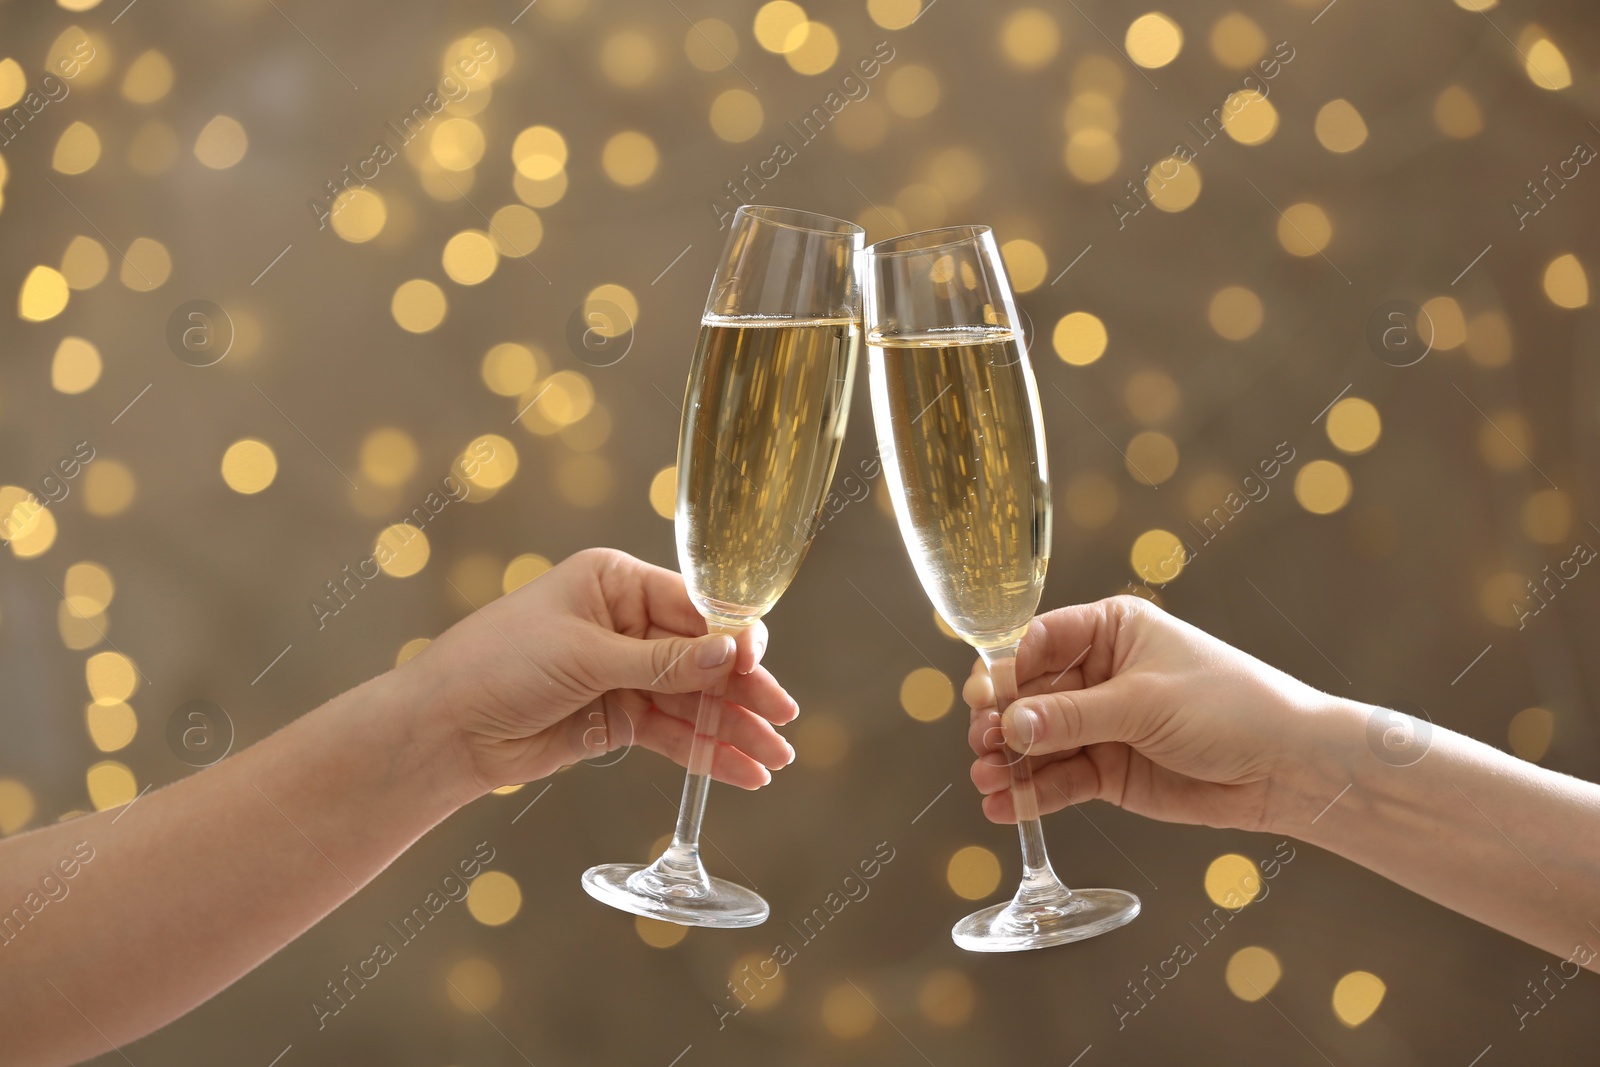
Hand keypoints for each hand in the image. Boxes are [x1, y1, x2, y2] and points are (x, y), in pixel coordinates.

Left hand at [406, 548, 796, 794]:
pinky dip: (704, 753)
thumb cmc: (498, 665)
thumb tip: (729, 654)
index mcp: (616, 584)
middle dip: (743, 692)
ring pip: (693, 702)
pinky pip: (672, 734)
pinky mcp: (617, 718)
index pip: (694, 607)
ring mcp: (624, 673)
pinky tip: (740, 772)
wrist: (443, 729)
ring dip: (732, 729)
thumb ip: (661, 662)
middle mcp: (626, 624)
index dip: (733, 640)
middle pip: (701, 658)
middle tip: (784, 722)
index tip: (762, 669)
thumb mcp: (584, 656)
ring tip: (775, 760)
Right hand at [965, 595, 1332, 832]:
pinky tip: (1003, 808)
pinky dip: (1031, 795)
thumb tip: (1008, 726)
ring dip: (1010, 762)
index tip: (981, 699)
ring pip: (1039, 742)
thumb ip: (1071, 716)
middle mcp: (1098, 673)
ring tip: (986, 782)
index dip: (1005, 669)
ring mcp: (1101, 724)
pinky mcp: (1108, 771)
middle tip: (981, 746)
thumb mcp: (1144, 703)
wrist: (1287, 768)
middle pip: (1029, 695)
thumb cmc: (1230, 708)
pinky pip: (1059, 780)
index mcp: (1110, 629)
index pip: (1037, 642)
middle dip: (1002, 722)